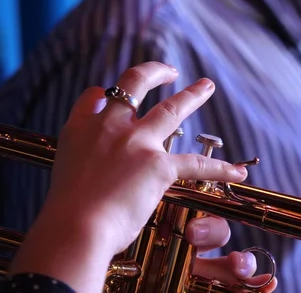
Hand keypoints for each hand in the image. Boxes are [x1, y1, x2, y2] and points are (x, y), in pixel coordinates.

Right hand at [9, 62, 275, 291]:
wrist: (74, 229)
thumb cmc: (65, 214)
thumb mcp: (63, 175)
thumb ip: (81, 161)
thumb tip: (94, 171)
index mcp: (80, 129)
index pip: (94, 96)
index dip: (104, 93)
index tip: (110, 94)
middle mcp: (109, 127)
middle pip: (134, 84)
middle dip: (155, 72)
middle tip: (170, 71)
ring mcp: (136, 142)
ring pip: (171, 109)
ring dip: (192, 95)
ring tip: (206, 86)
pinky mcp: (158, 165)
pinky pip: (197, 164)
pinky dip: (221, 168)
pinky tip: (237, 170)